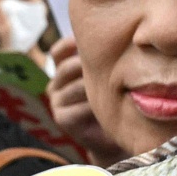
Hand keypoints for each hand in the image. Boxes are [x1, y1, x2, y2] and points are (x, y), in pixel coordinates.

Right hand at [47, 36, 126, 164]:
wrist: (114, 139)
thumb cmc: (116, 103)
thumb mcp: (109, 78)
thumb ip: (106, 60)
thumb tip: (121, 36)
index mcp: (64, 71)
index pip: (59, 51)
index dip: (71, 45)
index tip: (93, 43)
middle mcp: (55, 84)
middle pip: (67, 67)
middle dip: (90, 67)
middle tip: (114, 69)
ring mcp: (56, 102)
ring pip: (76, 87)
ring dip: (96, 89)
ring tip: (116, 91)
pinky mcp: (62, 119)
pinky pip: (79, 109)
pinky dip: (95, 108)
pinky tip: (109, 110)